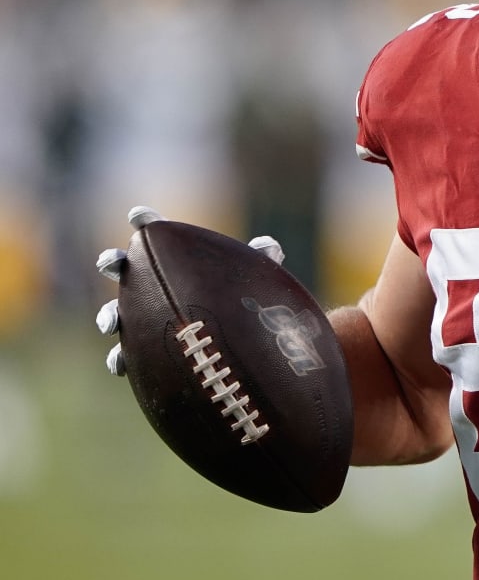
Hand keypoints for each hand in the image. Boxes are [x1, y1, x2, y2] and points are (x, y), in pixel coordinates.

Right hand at [95, 206, 283, 375]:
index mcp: (174, 263)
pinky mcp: (142, 352)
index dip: (145, 223)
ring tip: (110, 321)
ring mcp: (142, 319)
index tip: (139, 215)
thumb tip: (270, 247)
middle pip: (124, 270)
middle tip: (111, 261)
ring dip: (108, 315)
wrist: (236, 347)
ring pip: (115, 314)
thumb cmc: (240, 302)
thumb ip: (259, 262)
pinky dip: (117, 358)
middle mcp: (152, 287)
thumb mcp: (251, 281)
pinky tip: (119, 364)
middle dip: (113, 262)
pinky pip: (124, 357)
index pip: (156, 237)